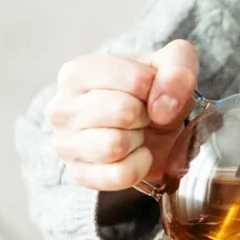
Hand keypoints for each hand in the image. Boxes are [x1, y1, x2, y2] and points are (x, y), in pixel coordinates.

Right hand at [45, 39, 199, 190]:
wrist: (153, 129)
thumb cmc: (154, 92)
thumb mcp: (173, 64)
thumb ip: (178, 68)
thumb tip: (162, 108)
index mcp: (77, 72)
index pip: (135, 81)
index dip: (155, 88)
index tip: (147, 92)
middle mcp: (61, 108)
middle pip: (123, 113)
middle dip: (145, 116)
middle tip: (141, 115)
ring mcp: (65, 144)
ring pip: (115, 146)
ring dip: (138, 141)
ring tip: (134, 133)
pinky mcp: (79, 174)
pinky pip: (119, 175)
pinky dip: (139, 167)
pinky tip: (135, 154)